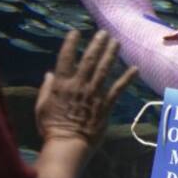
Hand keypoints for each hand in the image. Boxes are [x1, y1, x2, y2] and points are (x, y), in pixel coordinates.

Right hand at [34, 30, 136, 145]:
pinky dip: (127, 78)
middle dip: (96, 44)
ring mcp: (94, 94)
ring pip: (104, 70)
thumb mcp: (42, 106)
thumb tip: (49, 74)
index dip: (70, 44)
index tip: (75, 32)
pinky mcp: (106, 105)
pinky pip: (118, 89)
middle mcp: (79, 85)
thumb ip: (46, 88)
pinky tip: (135, 68)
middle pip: (89, 60)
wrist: (68, 145)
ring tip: (116, 42)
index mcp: (61, 85)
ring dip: (111, 54)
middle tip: (103, 33)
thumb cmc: (52, 128)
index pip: (65, 58)